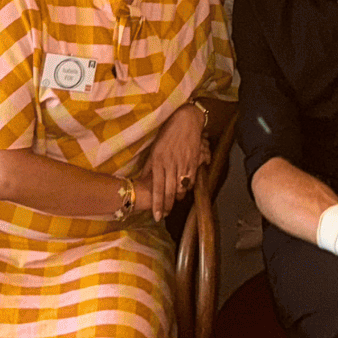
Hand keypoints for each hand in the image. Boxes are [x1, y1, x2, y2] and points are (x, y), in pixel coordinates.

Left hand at [144, 103, 207, 219]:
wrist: (186, 120)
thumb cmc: (167, 133)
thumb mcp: (154, 148)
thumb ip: (150, 165)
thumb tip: (144, 179)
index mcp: (158, 161)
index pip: (157, 188)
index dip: (157, 204)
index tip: (157, 216)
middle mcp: (170, 164)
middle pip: (169, 191)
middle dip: (167, 205)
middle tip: (165, 215)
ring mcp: (183, 164)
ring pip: (181, 187)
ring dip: (177, 198)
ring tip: (174, 204)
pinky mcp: (194, 162)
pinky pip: (191, 180)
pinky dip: (188, 187)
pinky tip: (184, 191)